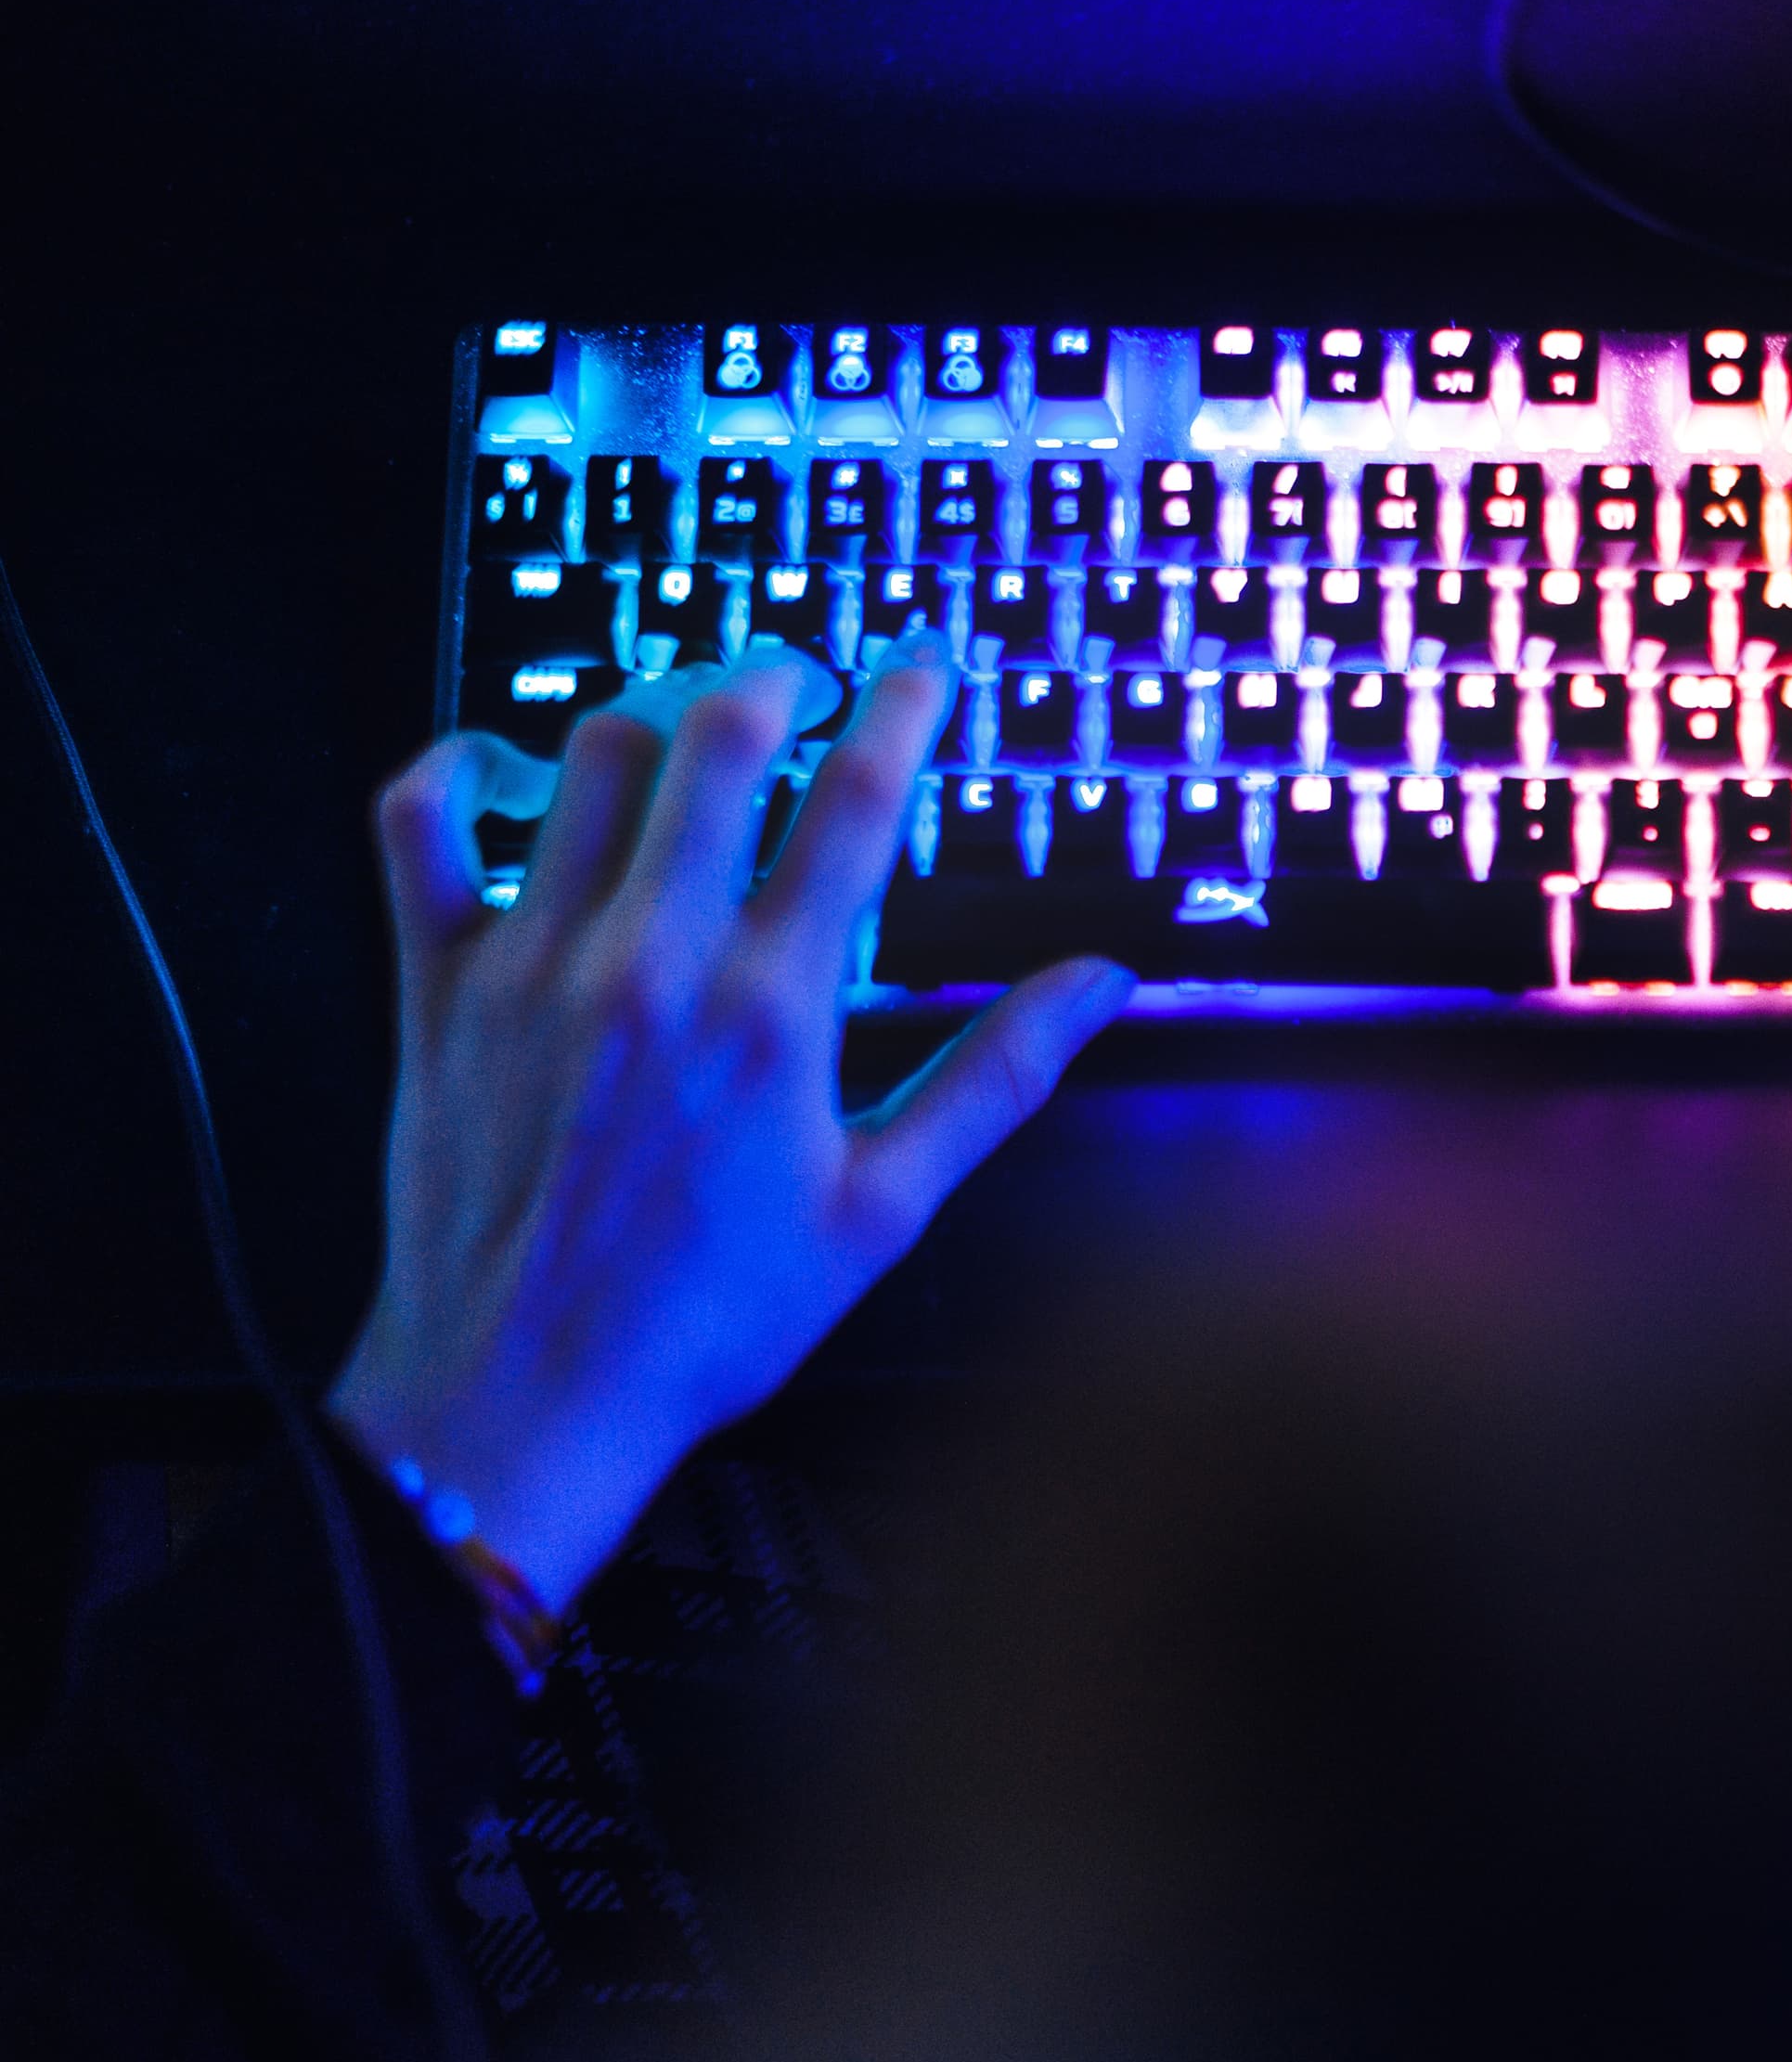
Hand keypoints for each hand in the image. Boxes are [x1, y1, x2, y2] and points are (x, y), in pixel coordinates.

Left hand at [328, 648, 1131, 1608]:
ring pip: (583, 759)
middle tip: (804, 673)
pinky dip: (455, 771)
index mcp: (772, 1011)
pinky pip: (419, 826)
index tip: (923, 663)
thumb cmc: (709, 1320)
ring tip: (687, 722)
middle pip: (715, 738)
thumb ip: (995, 1079)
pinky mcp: (437, 987)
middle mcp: (649, 961)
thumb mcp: (883, 1210)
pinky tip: (501, 771)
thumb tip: (1101, 984)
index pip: (853, 804)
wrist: (522, 1398)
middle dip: (773, 674)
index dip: (901, 709)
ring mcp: (531, 963)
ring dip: (649, 714)